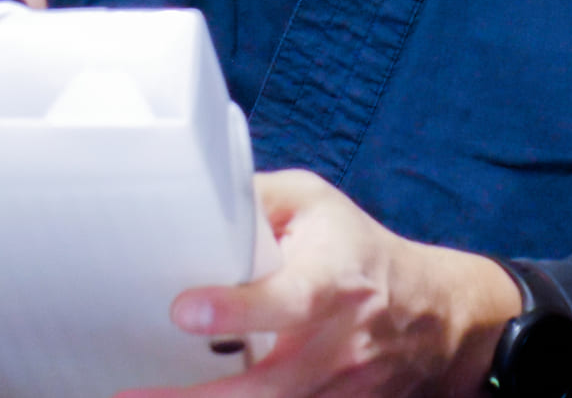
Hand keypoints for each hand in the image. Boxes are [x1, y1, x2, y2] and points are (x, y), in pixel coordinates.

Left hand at [126, 171, 521, 397]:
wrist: (438, 315)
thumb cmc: (360, 250)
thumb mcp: (316, 203)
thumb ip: (255, 199)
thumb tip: (192, 193)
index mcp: (333, 279)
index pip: (289, 299)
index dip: (239, 309)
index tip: (184, 312)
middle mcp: (340, 344)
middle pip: (272, 386)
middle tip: (133, 395)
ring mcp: (343, 390)